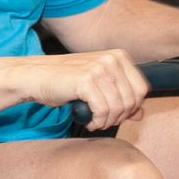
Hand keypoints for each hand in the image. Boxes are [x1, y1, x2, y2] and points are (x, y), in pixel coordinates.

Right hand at [32, 49, 150, 132]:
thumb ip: (121, 97)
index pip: (142, 89)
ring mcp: (99, 69)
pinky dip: (97, 122)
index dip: (132, 107)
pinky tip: (88, 121)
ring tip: (95, 122)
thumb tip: (140, 113)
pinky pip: (103, 111)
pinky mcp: (87, 81)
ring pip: (118, 108)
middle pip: (132, 100)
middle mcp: (111, 59)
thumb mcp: (98, 85)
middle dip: (119, 117)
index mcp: (118, 56)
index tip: (117, 114)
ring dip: (107, 122)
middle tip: (104, 121)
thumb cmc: (65, 80)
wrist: (36, 76)